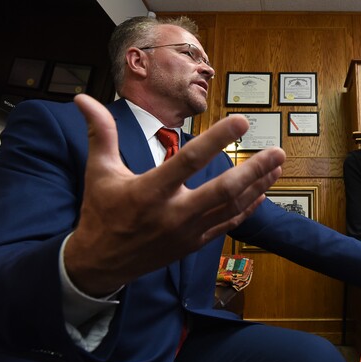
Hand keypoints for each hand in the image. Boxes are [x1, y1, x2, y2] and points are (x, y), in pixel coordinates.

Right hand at [64, 94, 285, 296]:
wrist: (102, 263)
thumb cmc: (101, 212)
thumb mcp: (98, 172)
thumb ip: (100, 133)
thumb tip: (83, 98)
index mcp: (150, 192)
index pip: (190, 160)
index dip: (218, 140)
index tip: (242, 121)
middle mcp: (174, 213)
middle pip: (223, 190)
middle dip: (254, 170)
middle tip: (278, 151)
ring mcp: (189, 231)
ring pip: (232, 207)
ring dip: (258, 185)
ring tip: (278, 166)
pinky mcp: (195, 243)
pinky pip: (228, 224)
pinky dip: (248, 208)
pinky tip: (263, 193)